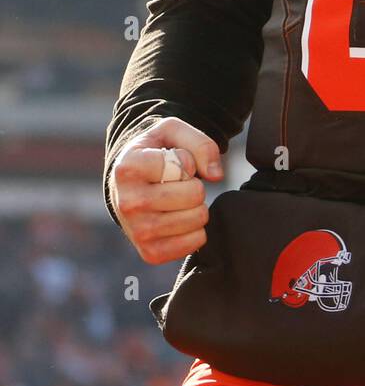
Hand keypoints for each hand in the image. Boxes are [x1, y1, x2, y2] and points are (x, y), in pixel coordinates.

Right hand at [109, 117, 222, 264]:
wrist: (129, 183)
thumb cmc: (154, 152)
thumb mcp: (172, 131)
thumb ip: (200, 143)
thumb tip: (216, 175)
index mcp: (127, 169)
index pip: (183, 166)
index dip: (187, 160)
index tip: (170, 161)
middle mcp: (127, 203)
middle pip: (194, 195)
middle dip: (195, 184)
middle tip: (178, 182)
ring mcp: (137, 232)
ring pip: (197, 218)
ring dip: (197, 206)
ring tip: (177, 199)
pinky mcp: (150, 253)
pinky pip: (196, 242)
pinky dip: (197, 228)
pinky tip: (179, 217)